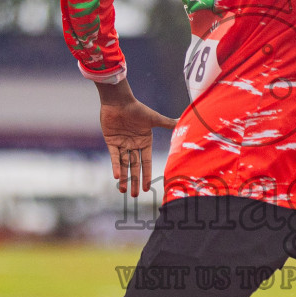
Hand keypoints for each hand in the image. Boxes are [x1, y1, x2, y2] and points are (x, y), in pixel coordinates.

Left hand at [96, 80, 177, 196]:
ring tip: (123, 191)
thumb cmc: (137, 108)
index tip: (147, 188)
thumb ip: (167, 123)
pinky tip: (116, 176)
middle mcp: (134, 145)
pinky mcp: (111, 142)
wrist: (119, 101)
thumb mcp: (154, 119)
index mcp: (145, 142)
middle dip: (135, 181)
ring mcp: (122, 144)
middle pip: (134, 167)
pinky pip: (114, 157)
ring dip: (123, 177)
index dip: (147, 175)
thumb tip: (183, 120)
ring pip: (123, 164)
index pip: (146, 162)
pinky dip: (115, 166)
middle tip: (134, 195)